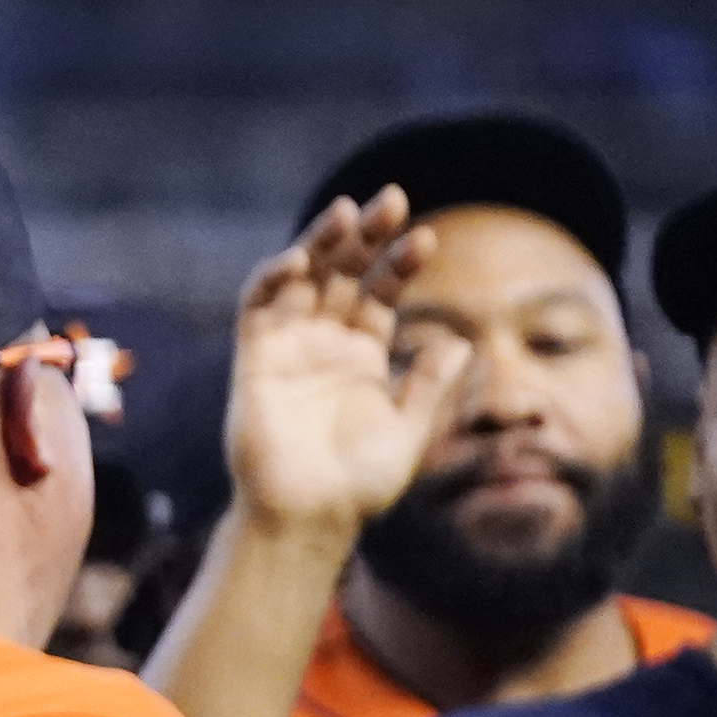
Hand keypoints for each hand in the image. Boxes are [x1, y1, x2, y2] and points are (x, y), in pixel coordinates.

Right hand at [224, 188, 462, 540]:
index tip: (426, 240)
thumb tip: (462, 341)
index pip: (381, 293)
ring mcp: (288, 349)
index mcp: (362, 357)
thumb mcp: (411, 430)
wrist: (308, 516)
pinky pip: (258, 308)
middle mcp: (324, 344)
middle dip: (365, 236)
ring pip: (301, 279)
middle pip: (343, 273)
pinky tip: (301, 258)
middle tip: (391, 200)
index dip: (401, 264)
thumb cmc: (359, 484)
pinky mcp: (254, 361)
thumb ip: (430, 385)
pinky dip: (273, 278)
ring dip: (322, 243)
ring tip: (348, 213)